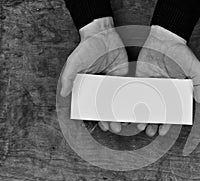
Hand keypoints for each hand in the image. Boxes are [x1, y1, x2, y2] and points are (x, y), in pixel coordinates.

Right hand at [60, 17, 127, 133]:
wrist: (104, 33)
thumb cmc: (87, 47)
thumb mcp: (75, 62)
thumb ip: (69, 77)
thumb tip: (64, 94)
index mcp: (88, 86)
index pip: (93, 105)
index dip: (97, 116)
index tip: (103, 125)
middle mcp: (101, 87)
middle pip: (107, 106)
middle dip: (111, 118)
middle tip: (116, 128)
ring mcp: (113, 82)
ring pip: (118, 101)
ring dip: (122, 112)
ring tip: (126, 122)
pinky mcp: (124, 76)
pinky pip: (128, 90)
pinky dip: (131, 100)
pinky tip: (134, 109)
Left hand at [135, 25, 199, 135]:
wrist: (164, 38)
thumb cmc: (181, 52)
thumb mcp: (194, 67)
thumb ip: (199, 83)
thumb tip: (199, 99)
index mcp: (175, 92)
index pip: (171, 111)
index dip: (167, 122)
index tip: (162, 131)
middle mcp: (162, 91)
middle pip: (157, 112)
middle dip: (153, 123)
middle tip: (148, 132)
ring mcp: (150, 86)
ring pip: (145, 105)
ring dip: (142, 116)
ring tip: (139, 125)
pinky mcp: (139, 79)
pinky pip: (135, 93)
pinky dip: (131, 103)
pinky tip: (128, 111)